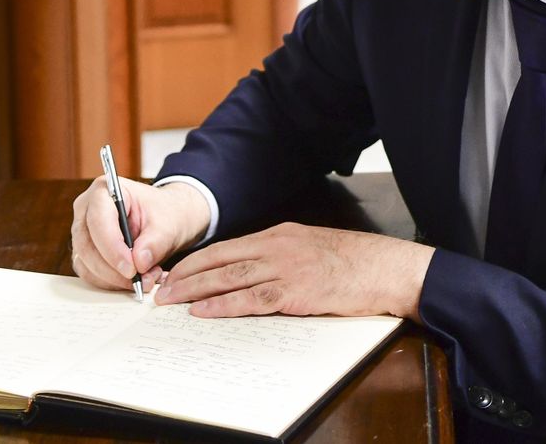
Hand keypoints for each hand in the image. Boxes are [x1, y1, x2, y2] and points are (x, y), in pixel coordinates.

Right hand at [70, 176, 210, 291]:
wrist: (167, 217)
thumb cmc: (164, 213)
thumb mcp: (168, 224)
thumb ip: (155, 242)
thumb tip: (139, 263)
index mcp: (104, 190)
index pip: (98, 220)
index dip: (112, 247)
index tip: (132, 269)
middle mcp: (86, 210)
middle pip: (87, 245)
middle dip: (114, 269)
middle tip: (142, 281)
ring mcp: (83, 232)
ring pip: (86, 263)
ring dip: (115, 279)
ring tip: (147, 278)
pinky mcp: (85, 252)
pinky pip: (90, 274)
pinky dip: (111, 283)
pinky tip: (135, 280)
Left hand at [154, 223, 434, 321]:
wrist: (385, 268)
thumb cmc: (354, 262)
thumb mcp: (312, 248)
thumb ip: (282, 256)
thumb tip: (252, 273)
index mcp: (281, 235)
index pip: (228, 247)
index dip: (198, 261)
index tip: (175, 272)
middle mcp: (278, 246)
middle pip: (221, 260)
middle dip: (186, 274)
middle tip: (159, 288)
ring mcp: (286, 268)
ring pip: (229, 277)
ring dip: (195, 290)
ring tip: (170, 300)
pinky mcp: (297, 291)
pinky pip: (252, 299)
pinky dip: (224, 305)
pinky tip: (204, 311)